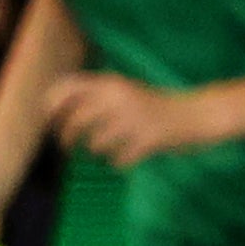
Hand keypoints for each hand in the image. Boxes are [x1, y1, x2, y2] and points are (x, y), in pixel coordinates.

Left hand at [50, 72, 207, 166]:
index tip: (48, 120)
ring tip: (108, 148)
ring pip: (95, 144)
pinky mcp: (148, 141)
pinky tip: (127, 157)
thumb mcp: (123, 90)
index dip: (50, 106)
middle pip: (75, 121)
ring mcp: (134, 120)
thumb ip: (94, 96)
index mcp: (111, 82)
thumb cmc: (153, 105)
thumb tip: (55, 111)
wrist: (196, 114)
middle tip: (68, 147)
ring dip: (97, 151)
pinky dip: (119, 162)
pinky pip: (118, 160)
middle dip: (66, 138)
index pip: (66, 88)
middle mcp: (119, 98)